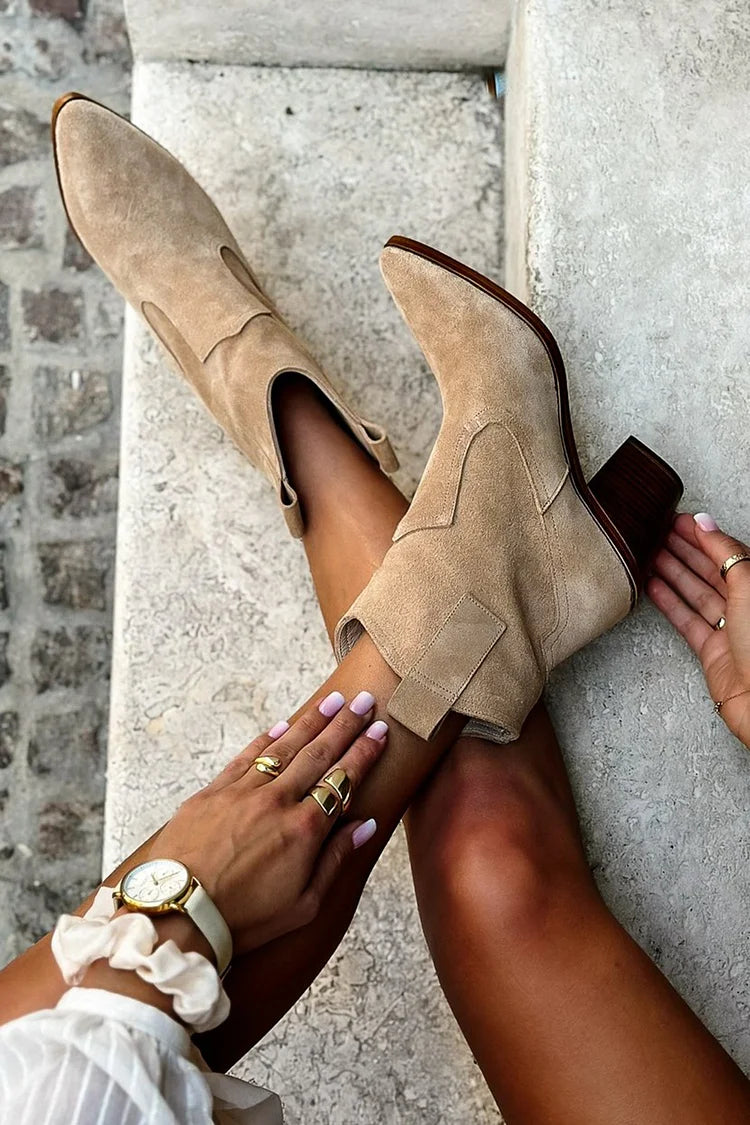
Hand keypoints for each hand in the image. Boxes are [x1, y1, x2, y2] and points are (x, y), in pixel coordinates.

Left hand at [150, 691, 387, 955]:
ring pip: (285, 747)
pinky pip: (247, 757)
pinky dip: (268, 738)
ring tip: (332, 701)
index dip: (364, 752)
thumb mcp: (303, 904)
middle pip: (319, 754)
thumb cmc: (243, 918)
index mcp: (304, 830)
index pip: (343, 779)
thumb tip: (364, 826)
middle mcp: (277, 801)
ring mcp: (243, 792)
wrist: (178, 913)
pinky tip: (283, 725)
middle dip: (345, 725)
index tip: (379, 731)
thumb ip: (336, 860)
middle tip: (365, 701)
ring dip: (312, 721)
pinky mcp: (212, 792)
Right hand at [648, 513, 749, 747]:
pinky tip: (653, 587)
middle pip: (710, 571)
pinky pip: (686, 621)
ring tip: (648, 554)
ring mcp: (728, 629)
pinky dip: (668, 603)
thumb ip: (725, 553)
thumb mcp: (749, 587)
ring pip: (696, 594)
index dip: (703, 536)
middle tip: (657, 533)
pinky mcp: (712, 653)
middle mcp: (745, 606)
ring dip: (672, 572)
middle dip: (684, 550)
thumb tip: (705, 523)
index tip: (678, 519)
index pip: (728, 553)